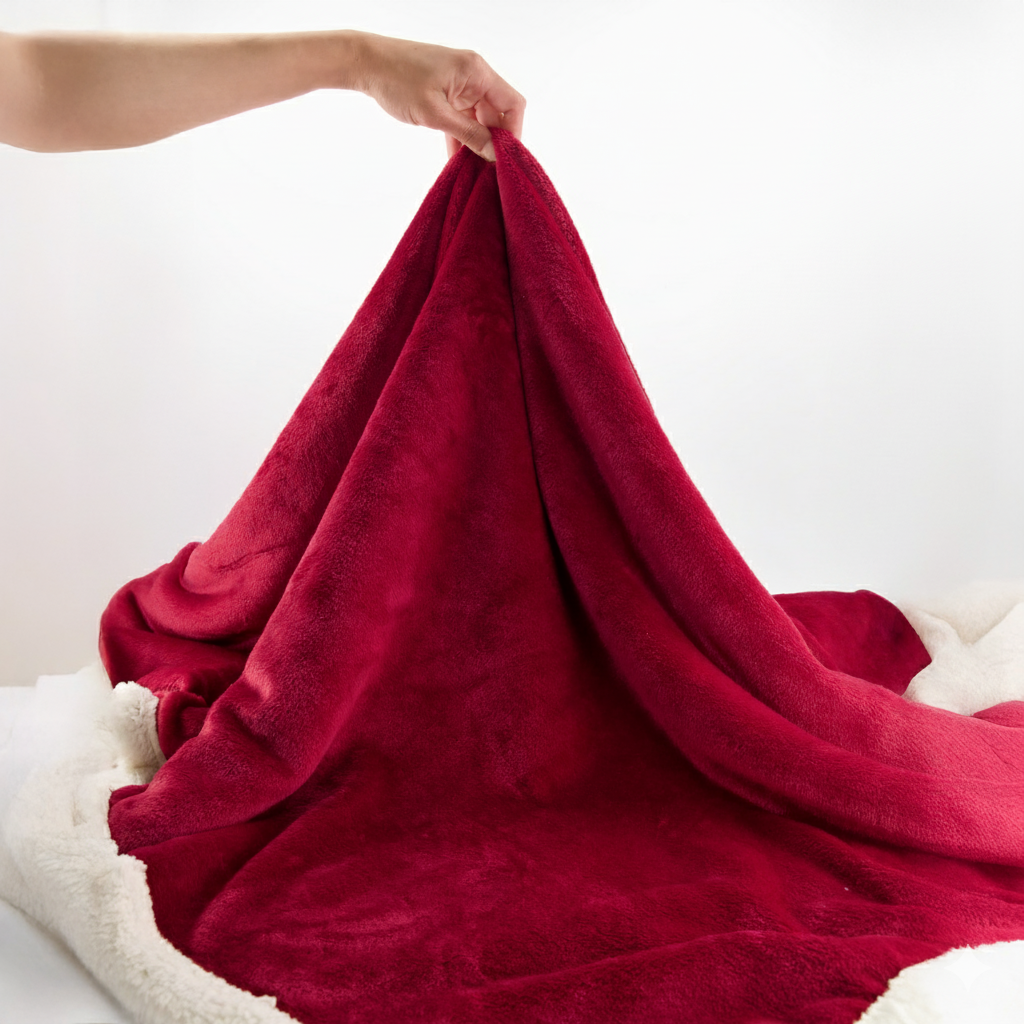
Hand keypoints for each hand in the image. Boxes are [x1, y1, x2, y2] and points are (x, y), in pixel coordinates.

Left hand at [352, 33, 525, 161]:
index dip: (513, 134)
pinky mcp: (447, 94)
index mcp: (476, 72)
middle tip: (487, 172)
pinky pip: (462, 119)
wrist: (366, 63)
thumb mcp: (435, 114)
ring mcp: (460, 85)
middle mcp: (473, 76)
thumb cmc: (398, 80)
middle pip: (497, 115)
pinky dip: (461, 138)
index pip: (513, 105)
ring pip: (479, 120)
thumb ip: (468, 135)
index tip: (504, 160)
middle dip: (493, 143)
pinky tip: (456, 162)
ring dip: (476, 144)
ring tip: (472, 171)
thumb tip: (494, 154)